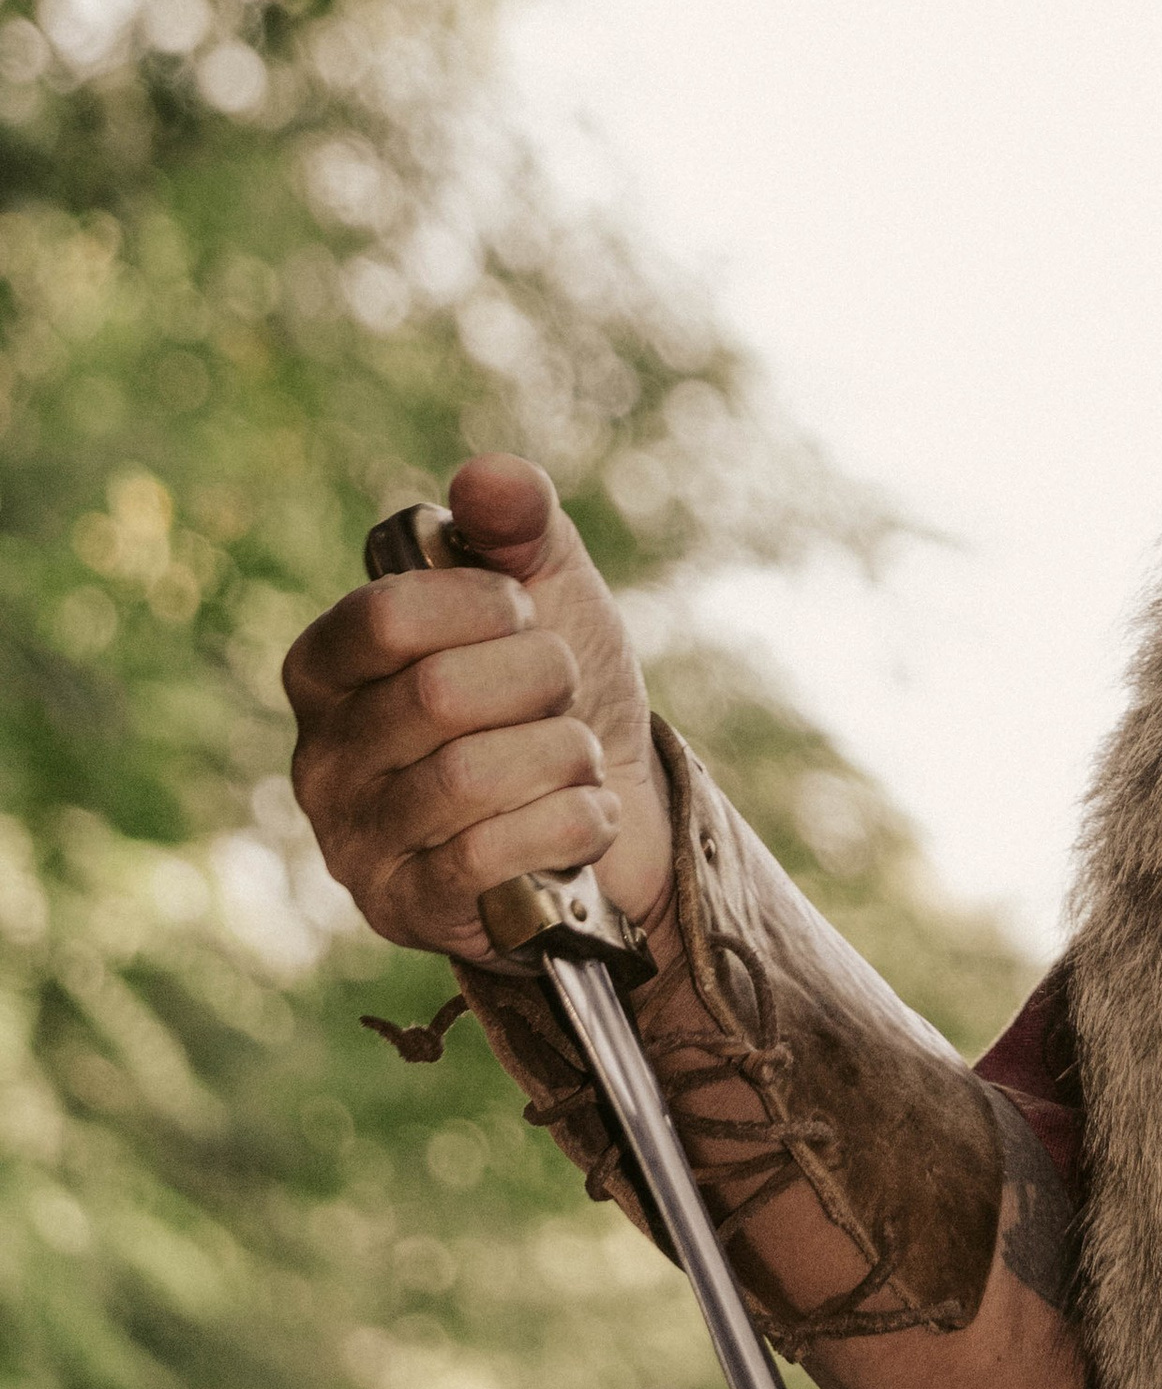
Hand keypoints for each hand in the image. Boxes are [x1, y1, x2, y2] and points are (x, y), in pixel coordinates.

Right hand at [284, 453, 671, 964]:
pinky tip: (582, 816)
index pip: (386, 618)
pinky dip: (570, 823)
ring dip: (562, 756)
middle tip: (558, 695)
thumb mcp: (547, 591)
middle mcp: (319, 757)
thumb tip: (484, 477)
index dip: (485, 607)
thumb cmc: (556, 692)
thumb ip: (517, 521)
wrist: (615, 809)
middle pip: (439, 694)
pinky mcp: (405, 911)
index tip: (525, 615)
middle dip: (540, 683)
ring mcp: (354, 842)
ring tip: (572, 757)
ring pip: (472, 777)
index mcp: (326, 667)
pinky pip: (493, 857)